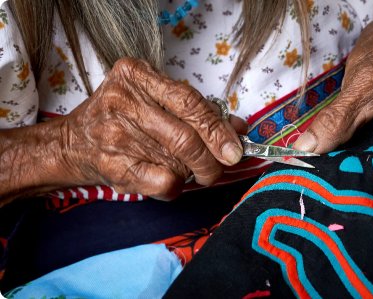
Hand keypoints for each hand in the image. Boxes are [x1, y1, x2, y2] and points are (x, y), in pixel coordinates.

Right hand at [61, 58, 246, 199]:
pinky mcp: (113, 167)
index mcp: (136, 75)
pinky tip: (171, 180)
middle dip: (212, 159)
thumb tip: (238, 128)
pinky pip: (163, 183)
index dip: (218, 129)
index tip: (236, 148)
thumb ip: (197, 109)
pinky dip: (177, 187)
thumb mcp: (155, 99)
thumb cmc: (122, 117)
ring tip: (188, 168)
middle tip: (220, 167)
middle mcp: (123, 101)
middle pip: (186, 136)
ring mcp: (116, 136)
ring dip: (192, 172)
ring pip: (178, 162)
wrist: (73, 143)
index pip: (190, 102)